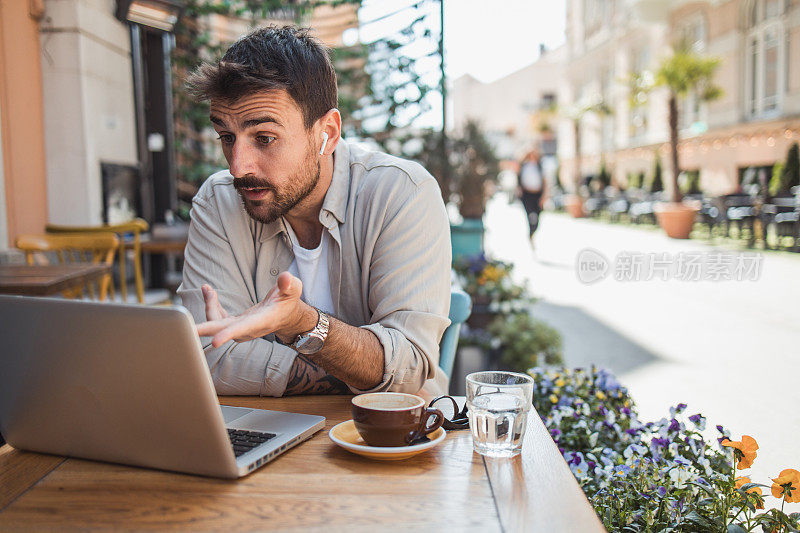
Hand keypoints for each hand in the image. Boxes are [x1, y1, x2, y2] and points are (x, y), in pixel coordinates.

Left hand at [196, 272, 314, 347]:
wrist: (287, 315)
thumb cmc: (289, 300)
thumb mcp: (294, 289)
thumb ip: (289, 284)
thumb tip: (284, 279)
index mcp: (263, 320)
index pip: (244, 328)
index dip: (229, 334)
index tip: (214, 341)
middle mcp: (249, 328)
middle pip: (223, 330)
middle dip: (204, 329)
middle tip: (187, 329)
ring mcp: (240, 328)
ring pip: (217, 323)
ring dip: (209, 306)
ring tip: (207, 289)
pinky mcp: (234, 324)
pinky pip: (217, 319)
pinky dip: (211, 305)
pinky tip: (209, 292)